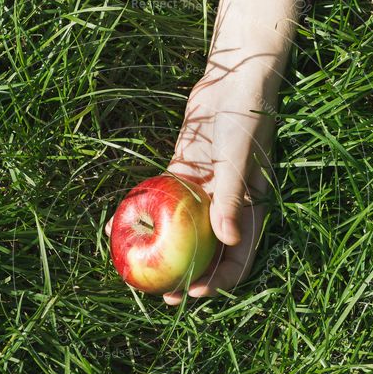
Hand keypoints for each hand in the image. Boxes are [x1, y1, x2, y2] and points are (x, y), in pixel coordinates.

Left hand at [106, 0, 301, 302]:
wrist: (232, 79)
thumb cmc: (244, 118)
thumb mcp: (239, 157)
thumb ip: (233, 197)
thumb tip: (228, 241)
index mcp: (248, 211)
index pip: (237, 259)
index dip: (217, 282)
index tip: (192, 292)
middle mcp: (227, 208)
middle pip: (207, 254)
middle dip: (188, 277)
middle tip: (163, 295)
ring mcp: (204, 193)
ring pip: (184, 233)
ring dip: (166, 253)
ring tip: (140, 269)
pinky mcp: (185, 175)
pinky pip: (164, 204)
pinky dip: (148, 217)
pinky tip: (124, 228)